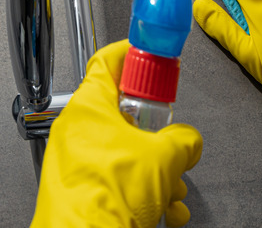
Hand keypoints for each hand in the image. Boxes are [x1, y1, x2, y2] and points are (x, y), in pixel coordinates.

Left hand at [31, 39, 202, 227]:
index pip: (107, 61)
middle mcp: (76, 130)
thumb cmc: (106, 196)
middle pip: (123, 113)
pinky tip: (164, 208)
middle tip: (171, 139)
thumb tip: (187, 142)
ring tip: (172, 188)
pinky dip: (143, 192)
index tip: (148, 53)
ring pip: (124, 152)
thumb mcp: (166, 156)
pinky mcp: (79, 190)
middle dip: (157, 133)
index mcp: (89, 107)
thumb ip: (184, 139)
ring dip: (156, 170)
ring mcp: (75, 161)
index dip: (132, 52)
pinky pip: (116, 179)